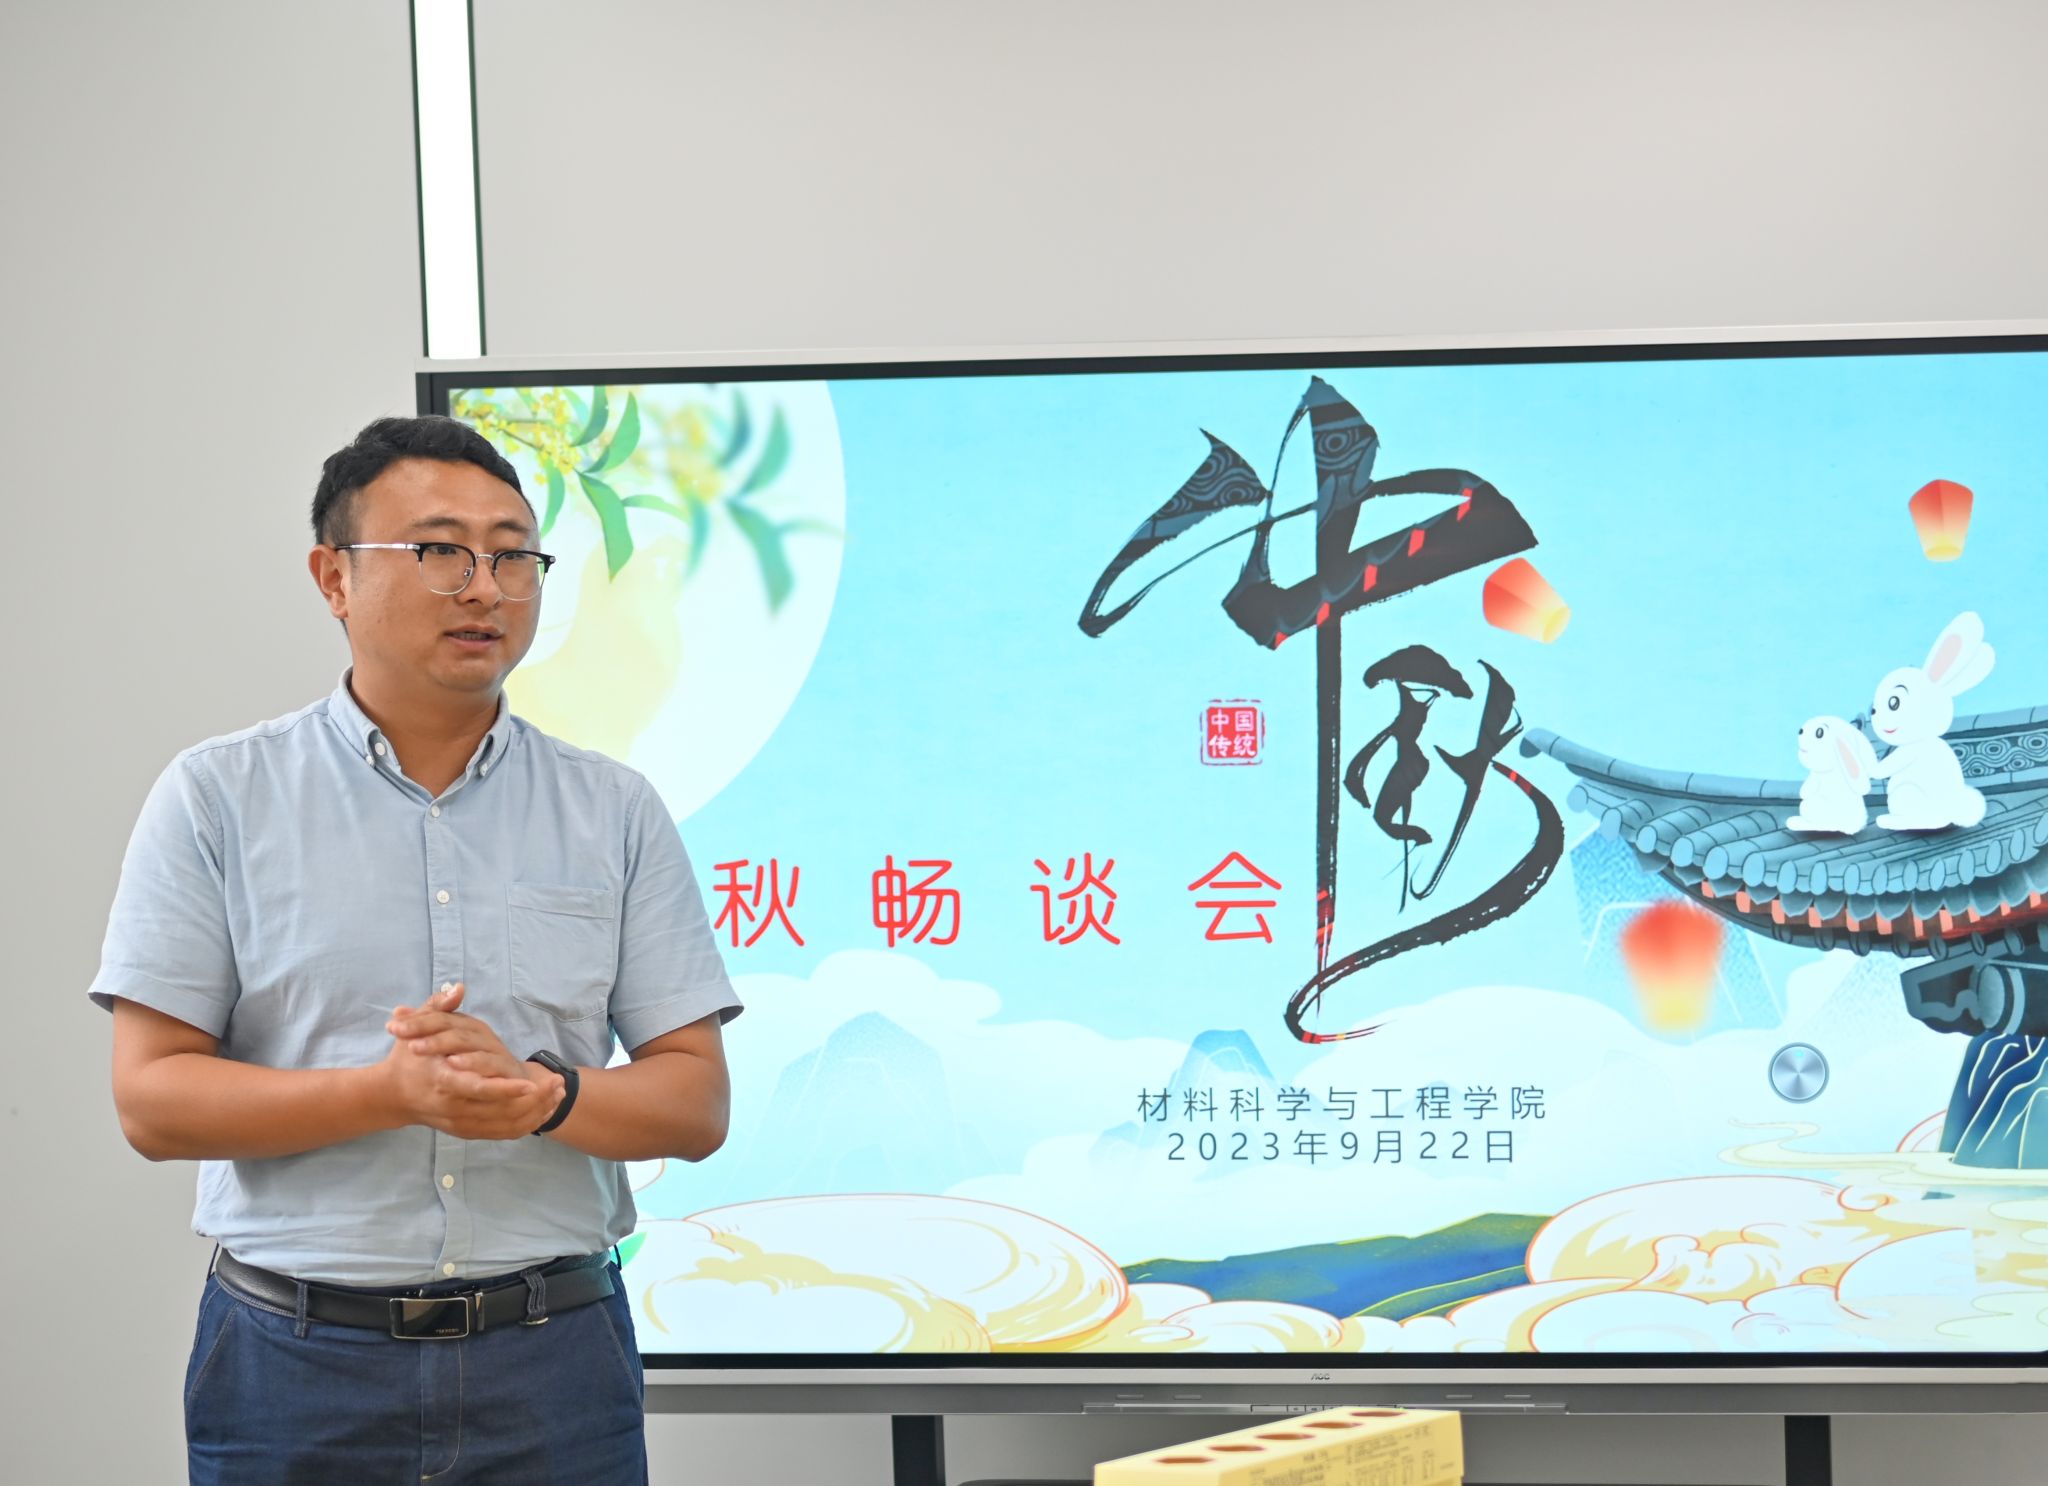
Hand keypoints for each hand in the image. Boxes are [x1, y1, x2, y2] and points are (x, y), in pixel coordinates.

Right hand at [379, 983, 562, 1138]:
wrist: (392, 1096)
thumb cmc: (407, 1058)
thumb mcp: (415, 1028)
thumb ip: (438, 1007)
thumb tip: (457, 987)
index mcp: (442, 1080)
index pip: (477, 1088)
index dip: (504, 1088)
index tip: (529, 1083)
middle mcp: (452, 1106)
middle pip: (499, 1110)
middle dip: (533, 1099)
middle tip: (558, 1084)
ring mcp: (460, 1123)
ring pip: (505, 1125)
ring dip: (535, 1112)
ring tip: (558, 1094)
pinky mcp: (466, 1132)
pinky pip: (502, 1134)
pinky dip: (525, 1124)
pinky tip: (544, 1110)